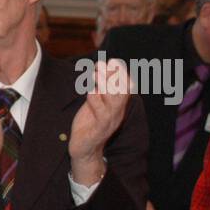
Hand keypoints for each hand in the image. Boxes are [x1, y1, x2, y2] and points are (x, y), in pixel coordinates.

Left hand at [69, 59, 129, 184]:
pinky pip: (102, 115)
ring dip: (105, 86)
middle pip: (123, 92)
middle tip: (102, 64)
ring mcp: (110, 122)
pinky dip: (96, 102)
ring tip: (96, 75)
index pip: (126, 86)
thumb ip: (99, 87)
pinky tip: (90, 92)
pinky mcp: (99, 130)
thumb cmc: (88, 122)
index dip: (121, 73)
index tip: (112, 61)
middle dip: (114, 77)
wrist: (83, 149)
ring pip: (114, 102)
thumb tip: (101, 66)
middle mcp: (117, 112)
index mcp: (118, 105)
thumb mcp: (94, 102)